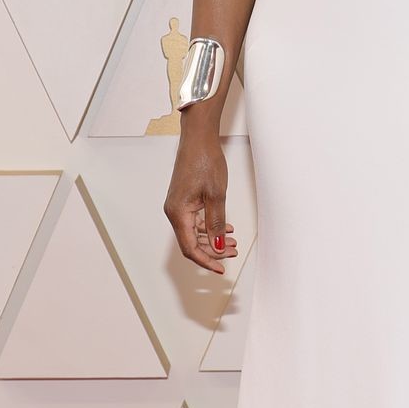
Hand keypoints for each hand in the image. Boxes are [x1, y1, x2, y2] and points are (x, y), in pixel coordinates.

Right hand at [163, 124, 237, 274]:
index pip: (190, 248)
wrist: (199, 138)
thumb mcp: (216, 196)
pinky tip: (226, 227)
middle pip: (191, 242)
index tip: (221, 269)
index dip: (206, 261)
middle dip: (213, 250)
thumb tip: (219, 247)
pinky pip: (195, 220)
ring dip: (213, 239)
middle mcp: (174, 211)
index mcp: (178, 213)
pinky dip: (210, 226)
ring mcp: (178, 205)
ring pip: (194, 232)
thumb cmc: (204, 161)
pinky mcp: (184, 199)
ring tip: (233, 242)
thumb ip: (216, 223)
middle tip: (234, 253)